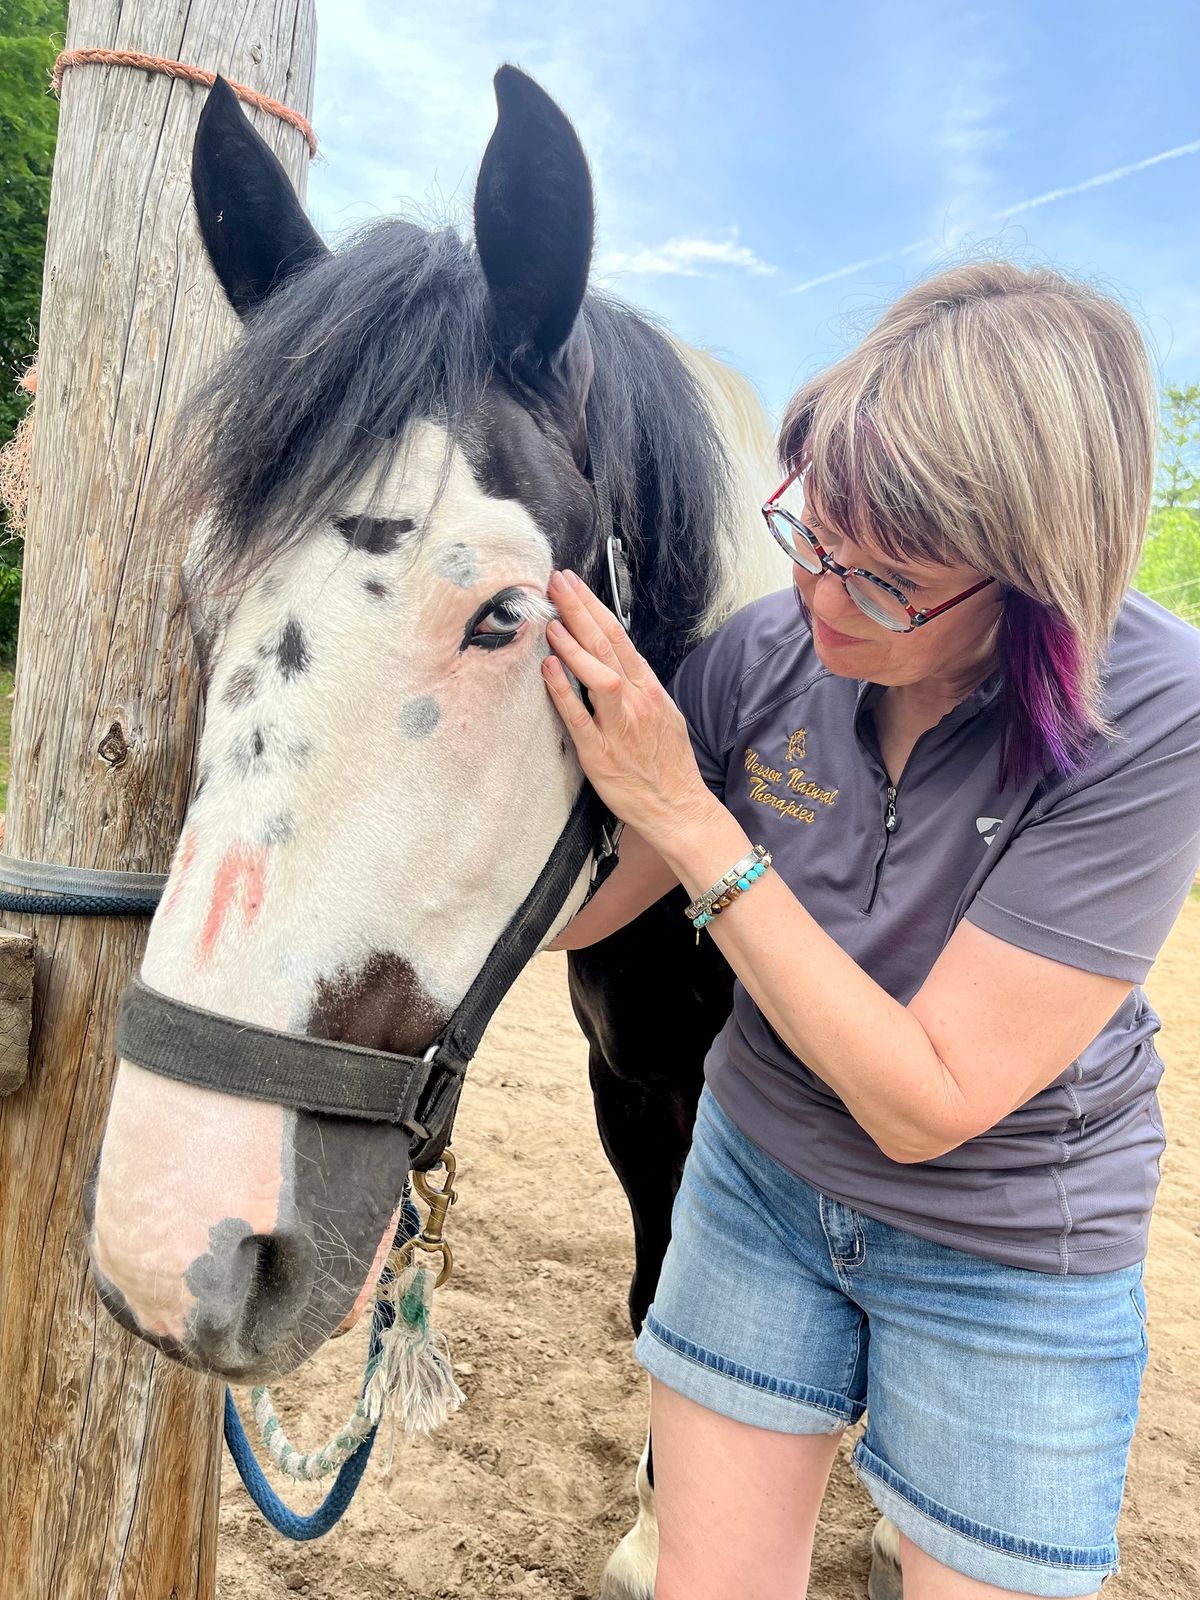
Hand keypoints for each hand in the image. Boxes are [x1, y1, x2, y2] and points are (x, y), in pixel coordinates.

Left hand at [541, 570, 715, 844]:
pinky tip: (549, 667)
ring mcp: (619, 726)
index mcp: (649, 689)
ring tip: (552, 617)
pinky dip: (563, 690)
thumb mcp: (662, 715)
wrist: (679, 808)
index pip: (619, 637)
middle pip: (607, 645)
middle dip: (580, 609)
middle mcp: (636, 701)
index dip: (594, 608)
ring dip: (574, 643)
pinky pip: (578, 716)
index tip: (574, 585)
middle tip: (557, 581)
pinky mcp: (599, 753)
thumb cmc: (668, 765)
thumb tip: (616, 663)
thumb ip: (638, 688)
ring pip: (597, 674)